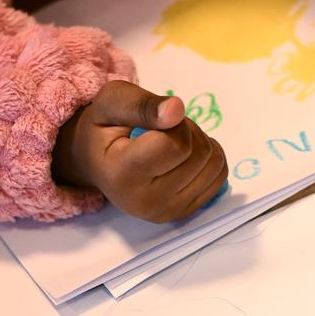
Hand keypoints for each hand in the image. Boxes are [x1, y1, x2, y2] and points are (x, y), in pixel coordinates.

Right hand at [52, 81, 228, 222]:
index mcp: (122, 175)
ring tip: (169, 145)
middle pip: (199, 154)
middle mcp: (146, 202)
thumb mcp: (112, 102)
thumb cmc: (104, 128)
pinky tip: (182, 159)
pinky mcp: (183, 214)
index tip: (153, 123)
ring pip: (214, 164)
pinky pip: (219, 177)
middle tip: (160, 133)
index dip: (173, 124)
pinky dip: (207, 159)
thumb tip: (177, 109)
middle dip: (187, 132)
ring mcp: (167, 213)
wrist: (95, 162)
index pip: (176, 144)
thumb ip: (143, 104)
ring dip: (199, 144)